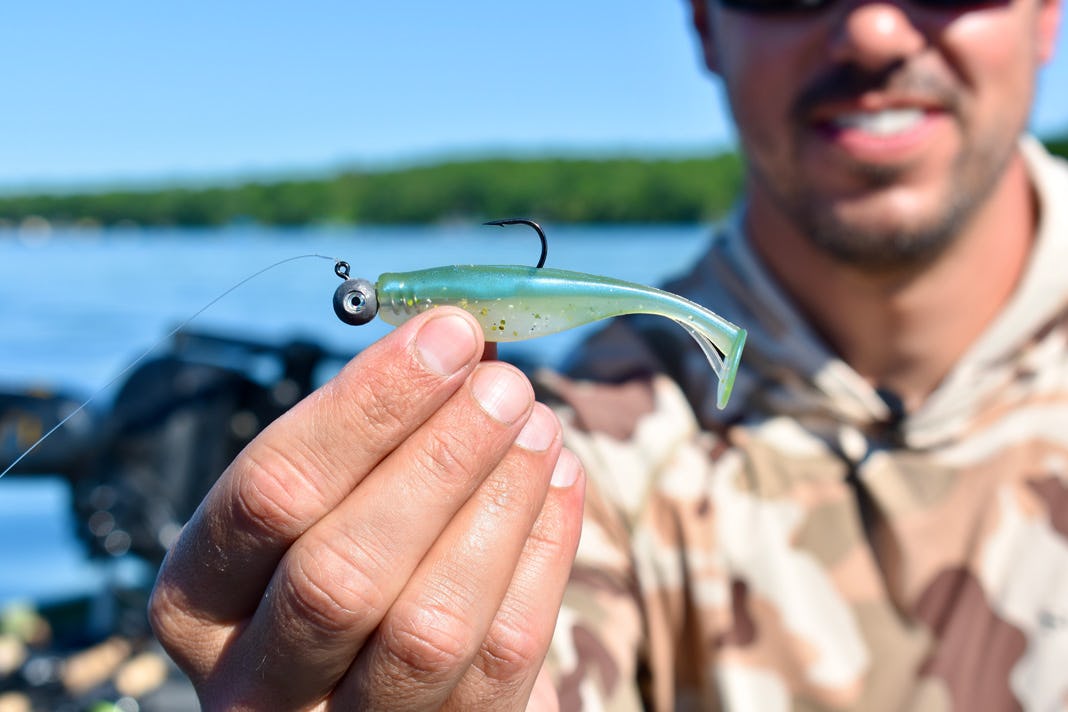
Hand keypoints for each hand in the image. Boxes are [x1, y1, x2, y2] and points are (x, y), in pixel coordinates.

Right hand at [148, 307, 583, 709]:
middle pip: (342, 572)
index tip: (446, 334)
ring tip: (539, 425)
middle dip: (438, 460)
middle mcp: (255, 682)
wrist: (371, 680)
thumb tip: (459, 344)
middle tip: (504, 384)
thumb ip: (366, 436)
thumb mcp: (316, 504)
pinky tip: (558, 481)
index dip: (366, 407)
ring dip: (498, 507)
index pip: (271, 493)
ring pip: (428, 629)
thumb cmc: (337, 555)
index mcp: (199, 601)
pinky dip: (543, 557)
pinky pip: (501, 659)